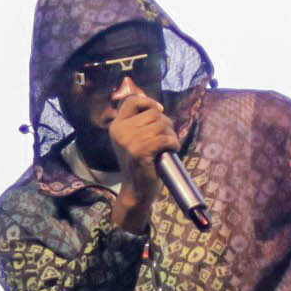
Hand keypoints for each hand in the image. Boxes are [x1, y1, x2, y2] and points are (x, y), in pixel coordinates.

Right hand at [105, 84, 179, 209]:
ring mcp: (128, 141)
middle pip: (153, 113)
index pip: (132, 101)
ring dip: (171, 135)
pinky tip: (172, 150)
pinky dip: (173, 143)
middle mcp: (120, 131)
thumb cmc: (140, 164)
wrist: (136, 190)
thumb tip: (157, 107)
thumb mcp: (133, 140)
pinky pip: (165, 138)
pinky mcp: (139, 151)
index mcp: (116, 126)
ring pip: (161, 125)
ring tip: (169, 146)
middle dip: (166, 124)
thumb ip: (139, 123)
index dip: (148, 102)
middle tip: (167, 138)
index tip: (159, 110)